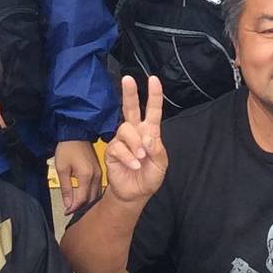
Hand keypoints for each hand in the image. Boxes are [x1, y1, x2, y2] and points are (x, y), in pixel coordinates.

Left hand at [55, 140, 101, 215]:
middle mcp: (96, 176)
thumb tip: (68, 204)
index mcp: (86, 176)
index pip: (82, 199)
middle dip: (80, 207)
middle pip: (91, 199)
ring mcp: (99, 173)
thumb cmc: (67, 148)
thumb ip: (66, 188)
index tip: (66, 211)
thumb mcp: (62, 169)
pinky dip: (90, 194)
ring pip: (95, 194)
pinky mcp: (98, 171)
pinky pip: (97, 187)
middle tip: (70, 210)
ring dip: (86, 202)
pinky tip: (83, 196)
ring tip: (76, 205)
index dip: (73, 208)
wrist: (76, 134)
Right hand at [104, 76, 166, 203]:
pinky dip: (128, 158)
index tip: (154, 79)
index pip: (152, 110)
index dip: (154, 95)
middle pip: (130, 108)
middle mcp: (134, 132)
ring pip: (125, 129)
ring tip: (141, 158)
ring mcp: (122, 140)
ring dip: (135, 144)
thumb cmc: (149, 176)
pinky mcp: (112, 151)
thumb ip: (157, 150)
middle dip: (130, 93)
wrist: (135, 193)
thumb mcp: (161, 164)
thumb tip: (147, 138)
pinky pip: (118, 147)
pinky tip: (134, 166)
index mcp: (149, 132)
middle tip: (127, 79)